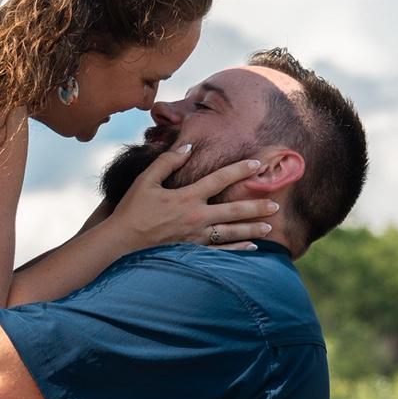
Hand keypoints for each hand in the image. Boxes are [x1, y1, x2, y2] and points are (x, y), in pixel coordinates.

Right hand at [107, 144, 279, 252]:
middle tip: (276, 203)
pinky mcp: (191, 251)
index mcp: (186, 197)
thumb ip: (167, 161)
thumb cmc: (132, 209)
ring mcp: (195, 237)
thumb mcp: (145, 180)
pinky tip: (252, 248)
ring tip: (270, 226)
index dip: (239, 170)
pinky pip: (219, 251)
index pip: (219, 180)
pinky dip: (237, 250)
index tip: (257, 164)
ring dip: (252, 228)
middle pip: (233, 210)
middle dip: (256, 206)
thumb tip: (188, 147)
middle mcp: (196, 217)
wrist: (121, 241)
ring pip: (230, 232)